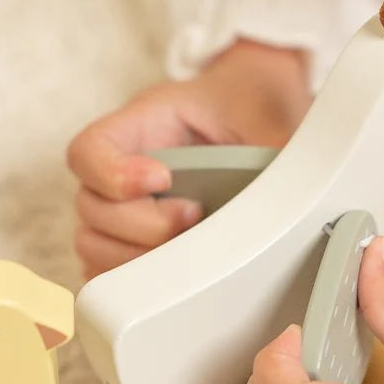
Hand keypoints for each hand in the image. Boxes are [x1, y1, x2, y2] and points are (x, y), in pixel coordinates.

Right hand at [67, 40, 310, 278]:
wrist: (256, 106)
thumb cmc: (252, 103)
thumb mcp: (263, 113)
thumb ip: (269, 146)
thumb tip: (296, 195)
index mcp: (141, 125)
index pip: (87, 153)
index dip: (112, 175)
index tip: (162, 179)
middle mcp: (122, 167)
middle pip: (91, 209)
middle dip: (142, 226)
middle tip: (193, 216)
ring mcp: (126, 205)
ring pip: (95, 245)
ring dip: (138, 257)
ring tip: (191, 244)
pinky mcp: (136, 237)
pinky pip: (108, 268)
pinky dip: (133, 280)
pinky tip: (176, 270)